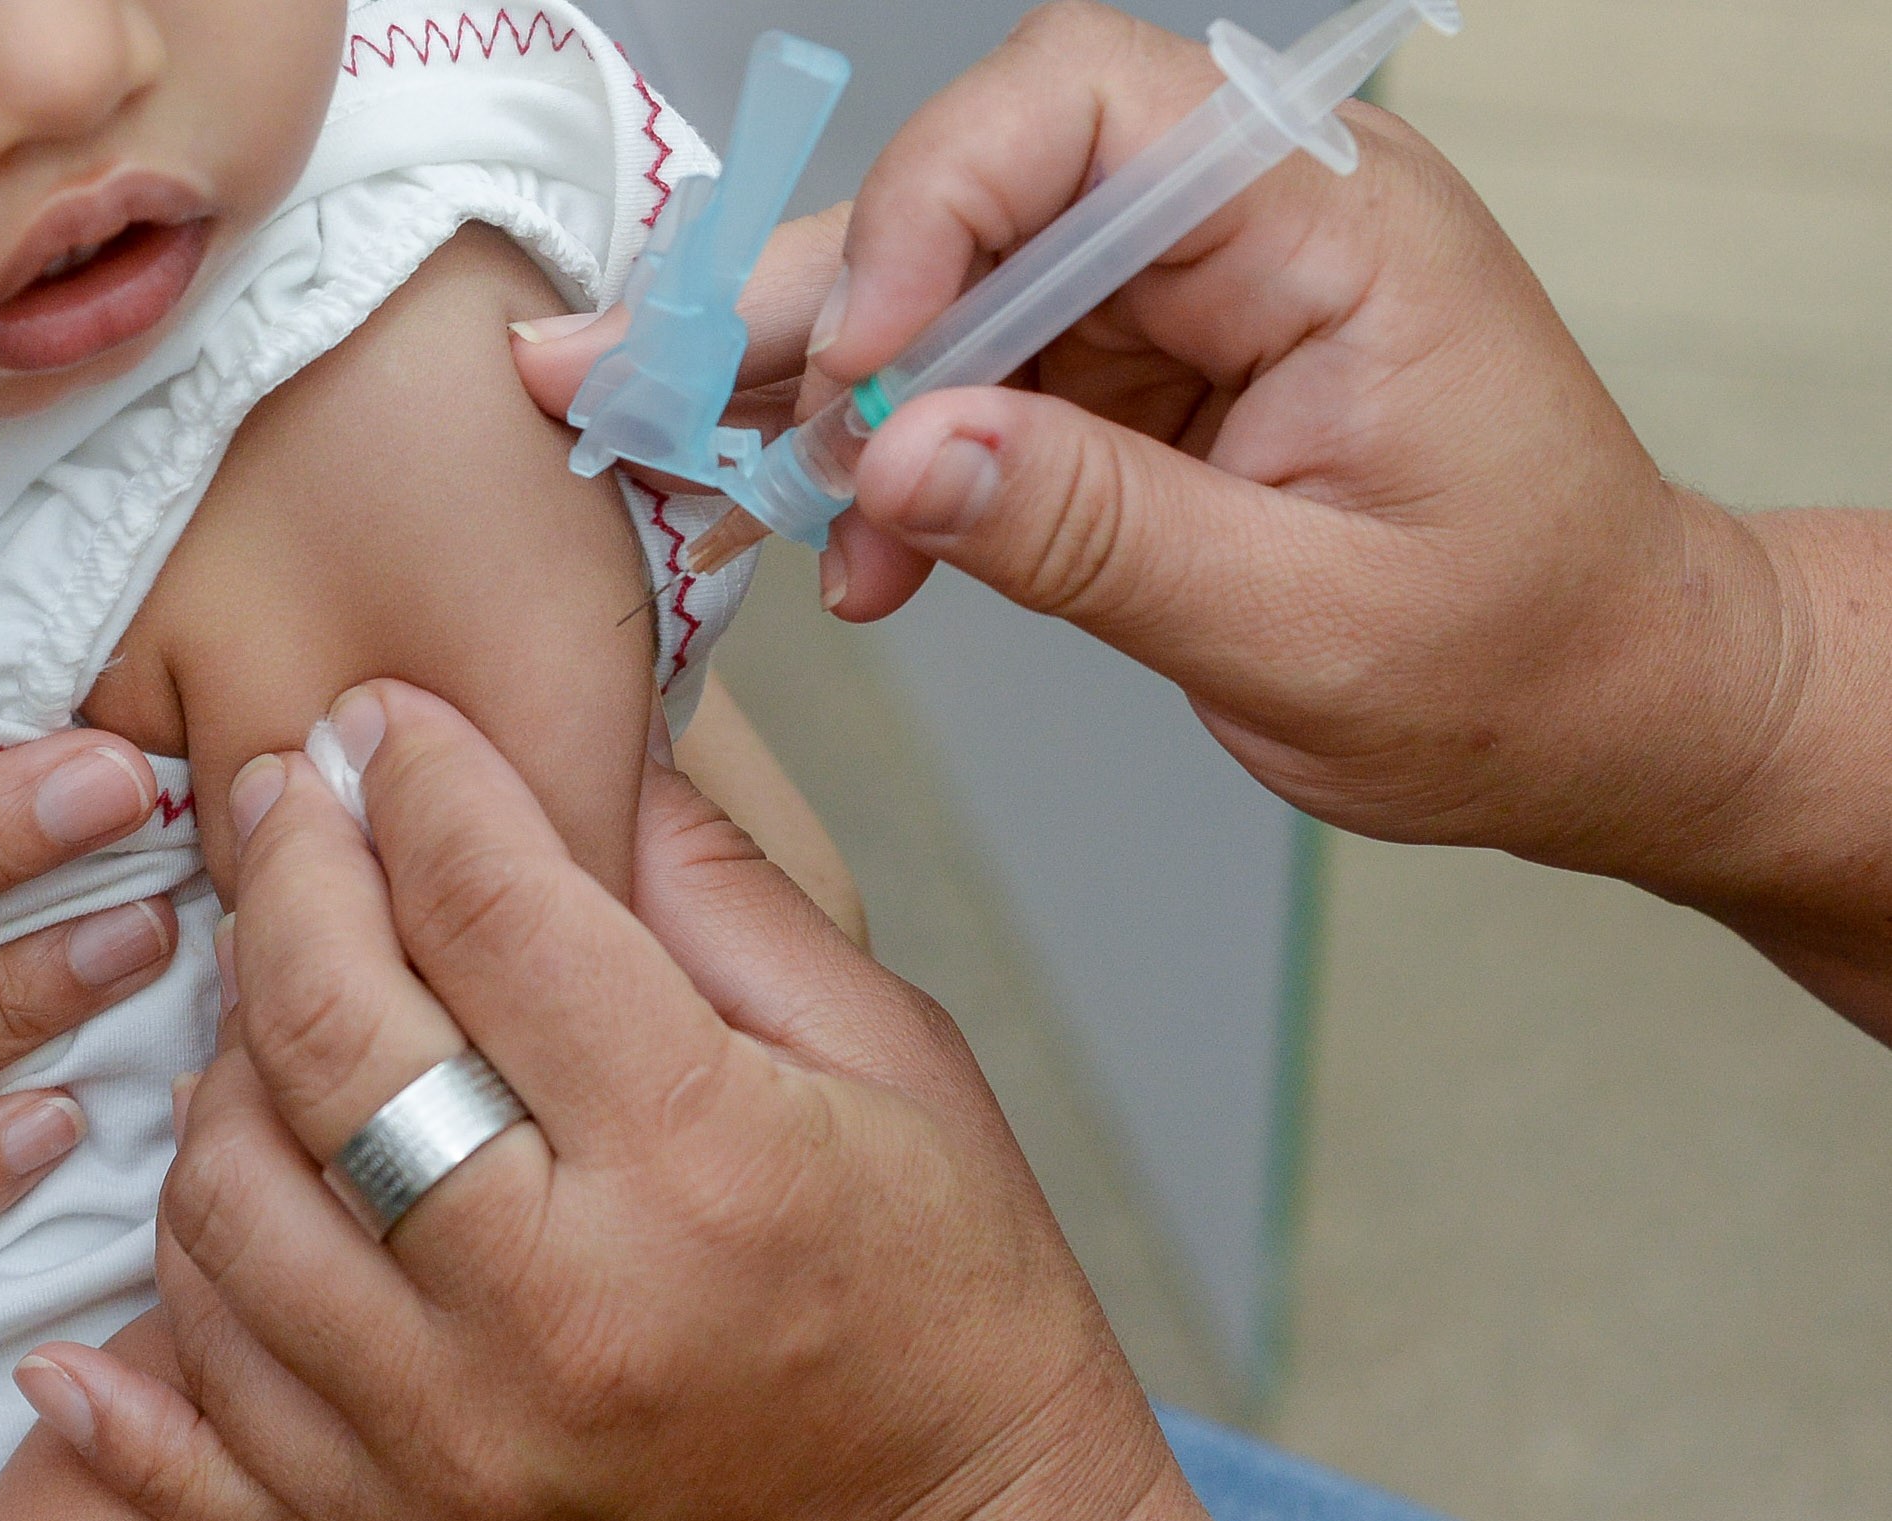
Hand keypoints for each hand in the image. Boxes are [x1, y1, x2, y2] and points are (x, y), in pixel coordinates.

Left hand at [143, 682, 1503, 1520]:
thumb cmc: (961, 1333)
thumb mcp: (901, 1072)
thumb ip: (724, 901)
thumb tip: (588, 750)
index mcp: (703, 1161)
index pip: (494, 906)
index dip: (423, 776)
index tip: (389, 718)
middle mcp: (553, 1306)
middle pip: (324, 1032)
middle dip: (287, 869)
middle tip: (291, 793)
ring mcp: (454, 1447)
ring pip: (227, 1193)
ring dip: (225, 1055)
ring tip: (280, 989)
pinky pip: (212, 1374)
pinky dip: (189, 1253)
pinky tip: (221, 1162)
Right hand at [518, 5, 1857, 985]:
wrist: (1596, 703)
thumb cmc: (1519, 655)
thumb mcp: (1308, 627)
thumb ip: (1097, 533)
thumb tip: (901, 457)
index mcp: (1324, 225)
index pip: (1082, 105)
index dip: (934, 204)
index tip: (857, 364)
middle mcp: (1236, 228)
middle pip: (969, 190)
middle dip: (805, 298)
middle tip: (636, 384)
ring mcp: (1174, 300)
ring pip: (941, 286)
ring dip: (820, 396)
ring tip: (727, 498)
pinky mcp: (1131, 379)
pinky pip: (965, 382)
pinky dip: (885, 467)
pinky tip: (857, 554)